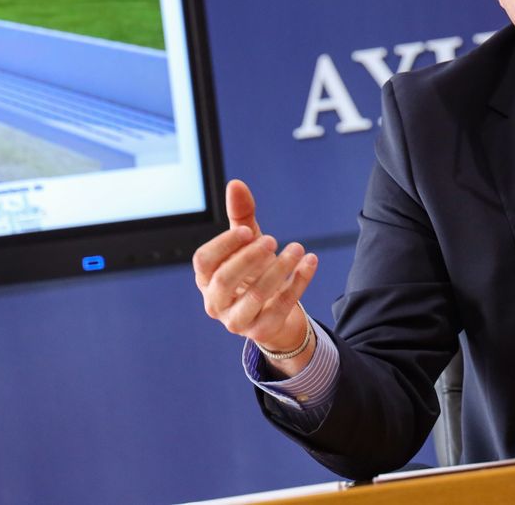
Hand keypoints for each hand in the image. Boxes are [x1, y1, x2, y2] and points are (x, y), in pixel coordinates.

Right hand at [192, 179, 319, 372]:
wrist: (272, 313)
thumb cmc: (252, 271)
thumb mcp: (247, 243)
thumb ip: (240, 216)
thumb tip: (236, 184)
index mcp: (206, 279)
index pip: (203, 261)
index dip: (223, 245)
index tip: (247, 231)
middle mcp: (215, 302)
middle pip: (225, 281)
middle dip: (249, 258)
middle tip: (272, 240)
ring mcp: (237, 321)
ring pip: (255, 296)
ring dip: (279, 269)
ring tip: (297, 247)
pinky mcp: (262, 331)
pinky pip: (281, 307)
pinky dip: (298, 282)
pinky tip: (311, 261)